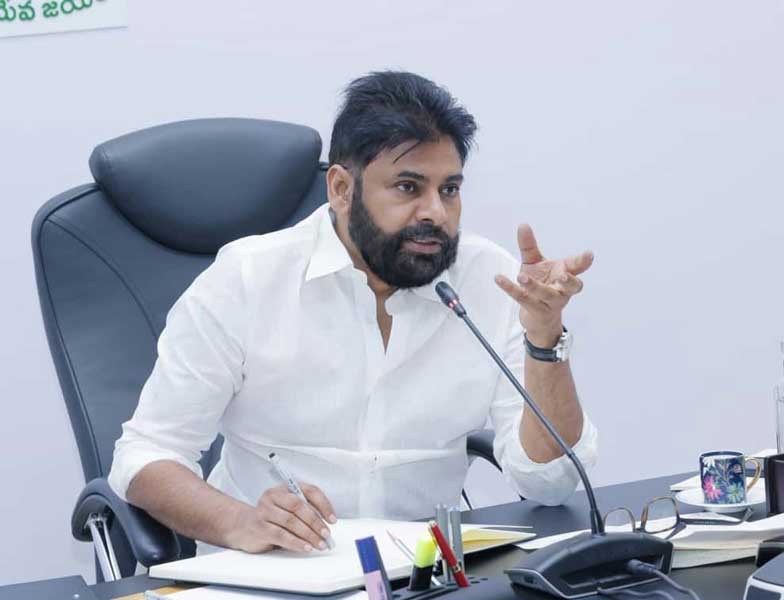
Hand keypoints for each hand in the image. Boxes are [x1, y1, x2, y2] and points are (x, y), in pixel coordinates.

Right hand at [226, 482, 336, 552]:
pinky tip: (305, 547)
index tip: (332, 519)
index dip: (324, 505)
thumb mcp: (288, 509)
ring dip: (308, 535)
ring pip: (290, 521)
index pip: (310, 490)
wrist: (243, 525)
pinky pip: (281, 535)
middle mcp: (273, 495)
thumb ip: (305, 512)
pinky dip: (296, 542)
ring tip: (319, 544)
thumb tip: (326, 526)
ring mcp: (264, 510)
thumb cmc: (271, 517)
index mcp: (285, 487)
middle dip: (316, 522)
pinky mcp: (259, 526)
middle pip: (299, 506)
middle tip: (326, 535)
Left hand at [495, 224, 592, 346]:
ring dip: (534, 286)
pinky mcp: (536, 311)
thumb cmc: (540, 284)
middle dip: (569, 281)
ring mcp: (551, 302)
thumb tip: (523, 224)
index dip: (583, 261)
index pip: (577, 267)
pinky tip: (499, 279)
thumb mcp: (534, 264)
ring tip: (521, 276)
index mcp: (565, 274)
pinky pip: (524, 300)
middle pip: (572, 287)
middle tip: (563, 275)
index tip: (589, 254)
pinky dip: (510, 289)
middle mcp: (562, 290)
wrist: (536, 316)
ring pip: (547, 295)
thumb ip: (529, 246)